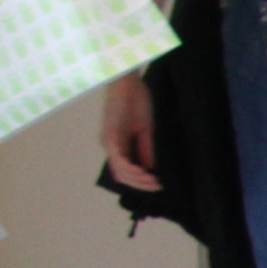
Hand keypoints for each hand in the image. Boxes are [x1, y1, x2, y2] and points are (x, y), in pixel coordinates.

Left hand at [103, 71, 161, 192]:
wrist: (128, 83)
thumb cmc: (135, 102)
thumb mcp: (145, 130)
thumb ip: (145, 149)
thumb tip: (149, 169)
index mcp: (118, 146)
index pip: (125, 173)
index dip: (141, 182)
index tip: (158, 185)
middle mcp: (110, 146)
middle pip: (122, 175)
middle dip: (141, 183)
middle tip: (157, 185)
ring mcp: (108, 140)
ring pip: (119, 169)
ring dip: (136, 178)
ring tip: (152, 179)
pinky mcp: (109, 132)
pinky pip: (116, 155)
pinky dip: (128, 166)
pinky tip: (141, 170)